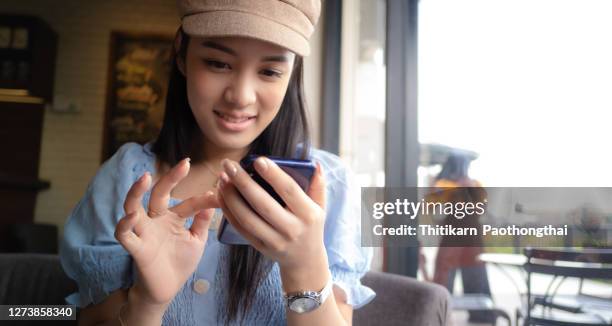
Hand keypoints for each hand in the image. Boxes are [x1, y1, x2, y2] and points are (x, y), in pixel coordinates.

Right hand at [114, 158, 218, 306]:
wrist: (166, 290)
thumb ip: (202, 223)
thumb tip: (213, 203)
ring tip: (144, 178)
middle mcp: (156, 220)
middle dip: (171, 178)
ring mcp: (144, 232)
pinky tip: (131, 216)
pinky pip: (124, 235)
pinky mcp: (136, 248)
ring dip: (136, 192)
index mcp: (173, 217)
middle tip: (185, 164)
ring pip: (133, 206)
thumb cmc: (179, 262)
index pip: (189, 203)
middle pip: (159, 193)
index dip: (205, 200)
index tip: (220, 195)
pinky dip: (124, 225)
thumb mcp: (196, 241)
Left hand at [217, 157, 328, 284]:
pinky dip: (229, 212)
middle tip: (229, 164)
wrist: (305, 260)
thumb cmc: (311, 226)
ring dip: (231, 197)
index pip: (289, 191)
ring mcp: (274, 240)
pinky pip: (241, 228)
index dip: (273, 175)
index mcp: (308, 214)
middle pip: (263, 204)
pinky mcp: (260, 246)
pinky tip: (221, 196)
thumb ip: (318, 185)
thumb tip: (315, 164)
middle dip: (243, 182)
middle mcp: (291, 229)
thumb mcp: (320, 206)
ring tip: (222, 178)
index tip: (257, 160)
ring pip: (247, 218)